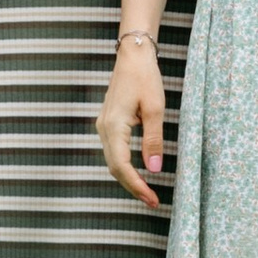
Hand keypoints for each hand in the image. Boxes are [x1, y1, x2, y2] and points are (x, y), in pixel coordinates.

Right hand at [97, 43, 167, 208]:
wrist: (132, 56)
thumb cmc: (145, 78)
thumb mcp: (155, 109)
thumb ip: (153, 141)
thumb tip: (154, 170)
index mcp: (113, 126)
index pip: (122, 166)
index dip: (137, 185)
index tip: (153, 199)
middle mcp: (103, 129)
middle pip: (114, 168)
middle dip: (133, 187)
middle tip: (153, 202)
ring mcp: (103, 126)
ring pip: (113, 162)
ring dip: (128, 179)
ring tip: (148, 192)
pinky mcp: (108, 124)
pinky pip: (114, 152)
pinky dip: (125, 166)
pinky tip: (138, 173)